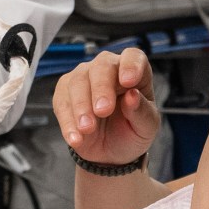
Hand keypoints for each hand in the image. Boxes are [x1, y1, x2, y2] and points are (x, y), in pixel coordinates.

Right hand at [55, 48, 159, 164]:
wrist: (111, 152)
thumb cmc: (133, 132)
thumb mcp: (146, 127)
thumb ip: (142, 112)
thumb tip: (132, 95)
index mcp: (136, 73)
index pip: (133, 57)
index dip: (131, 65)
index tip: (128, 82)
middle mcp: (108, 70)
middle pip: (102, 67)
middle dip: (101, 89)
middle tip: (103, 111)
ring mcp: (83, 78)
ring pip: (77, 82)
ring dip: (82, 107)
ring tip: (87, 129)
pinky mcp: (64, 93)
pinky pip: (62, 102)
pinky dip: (68, 121)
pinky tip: (76, 137)